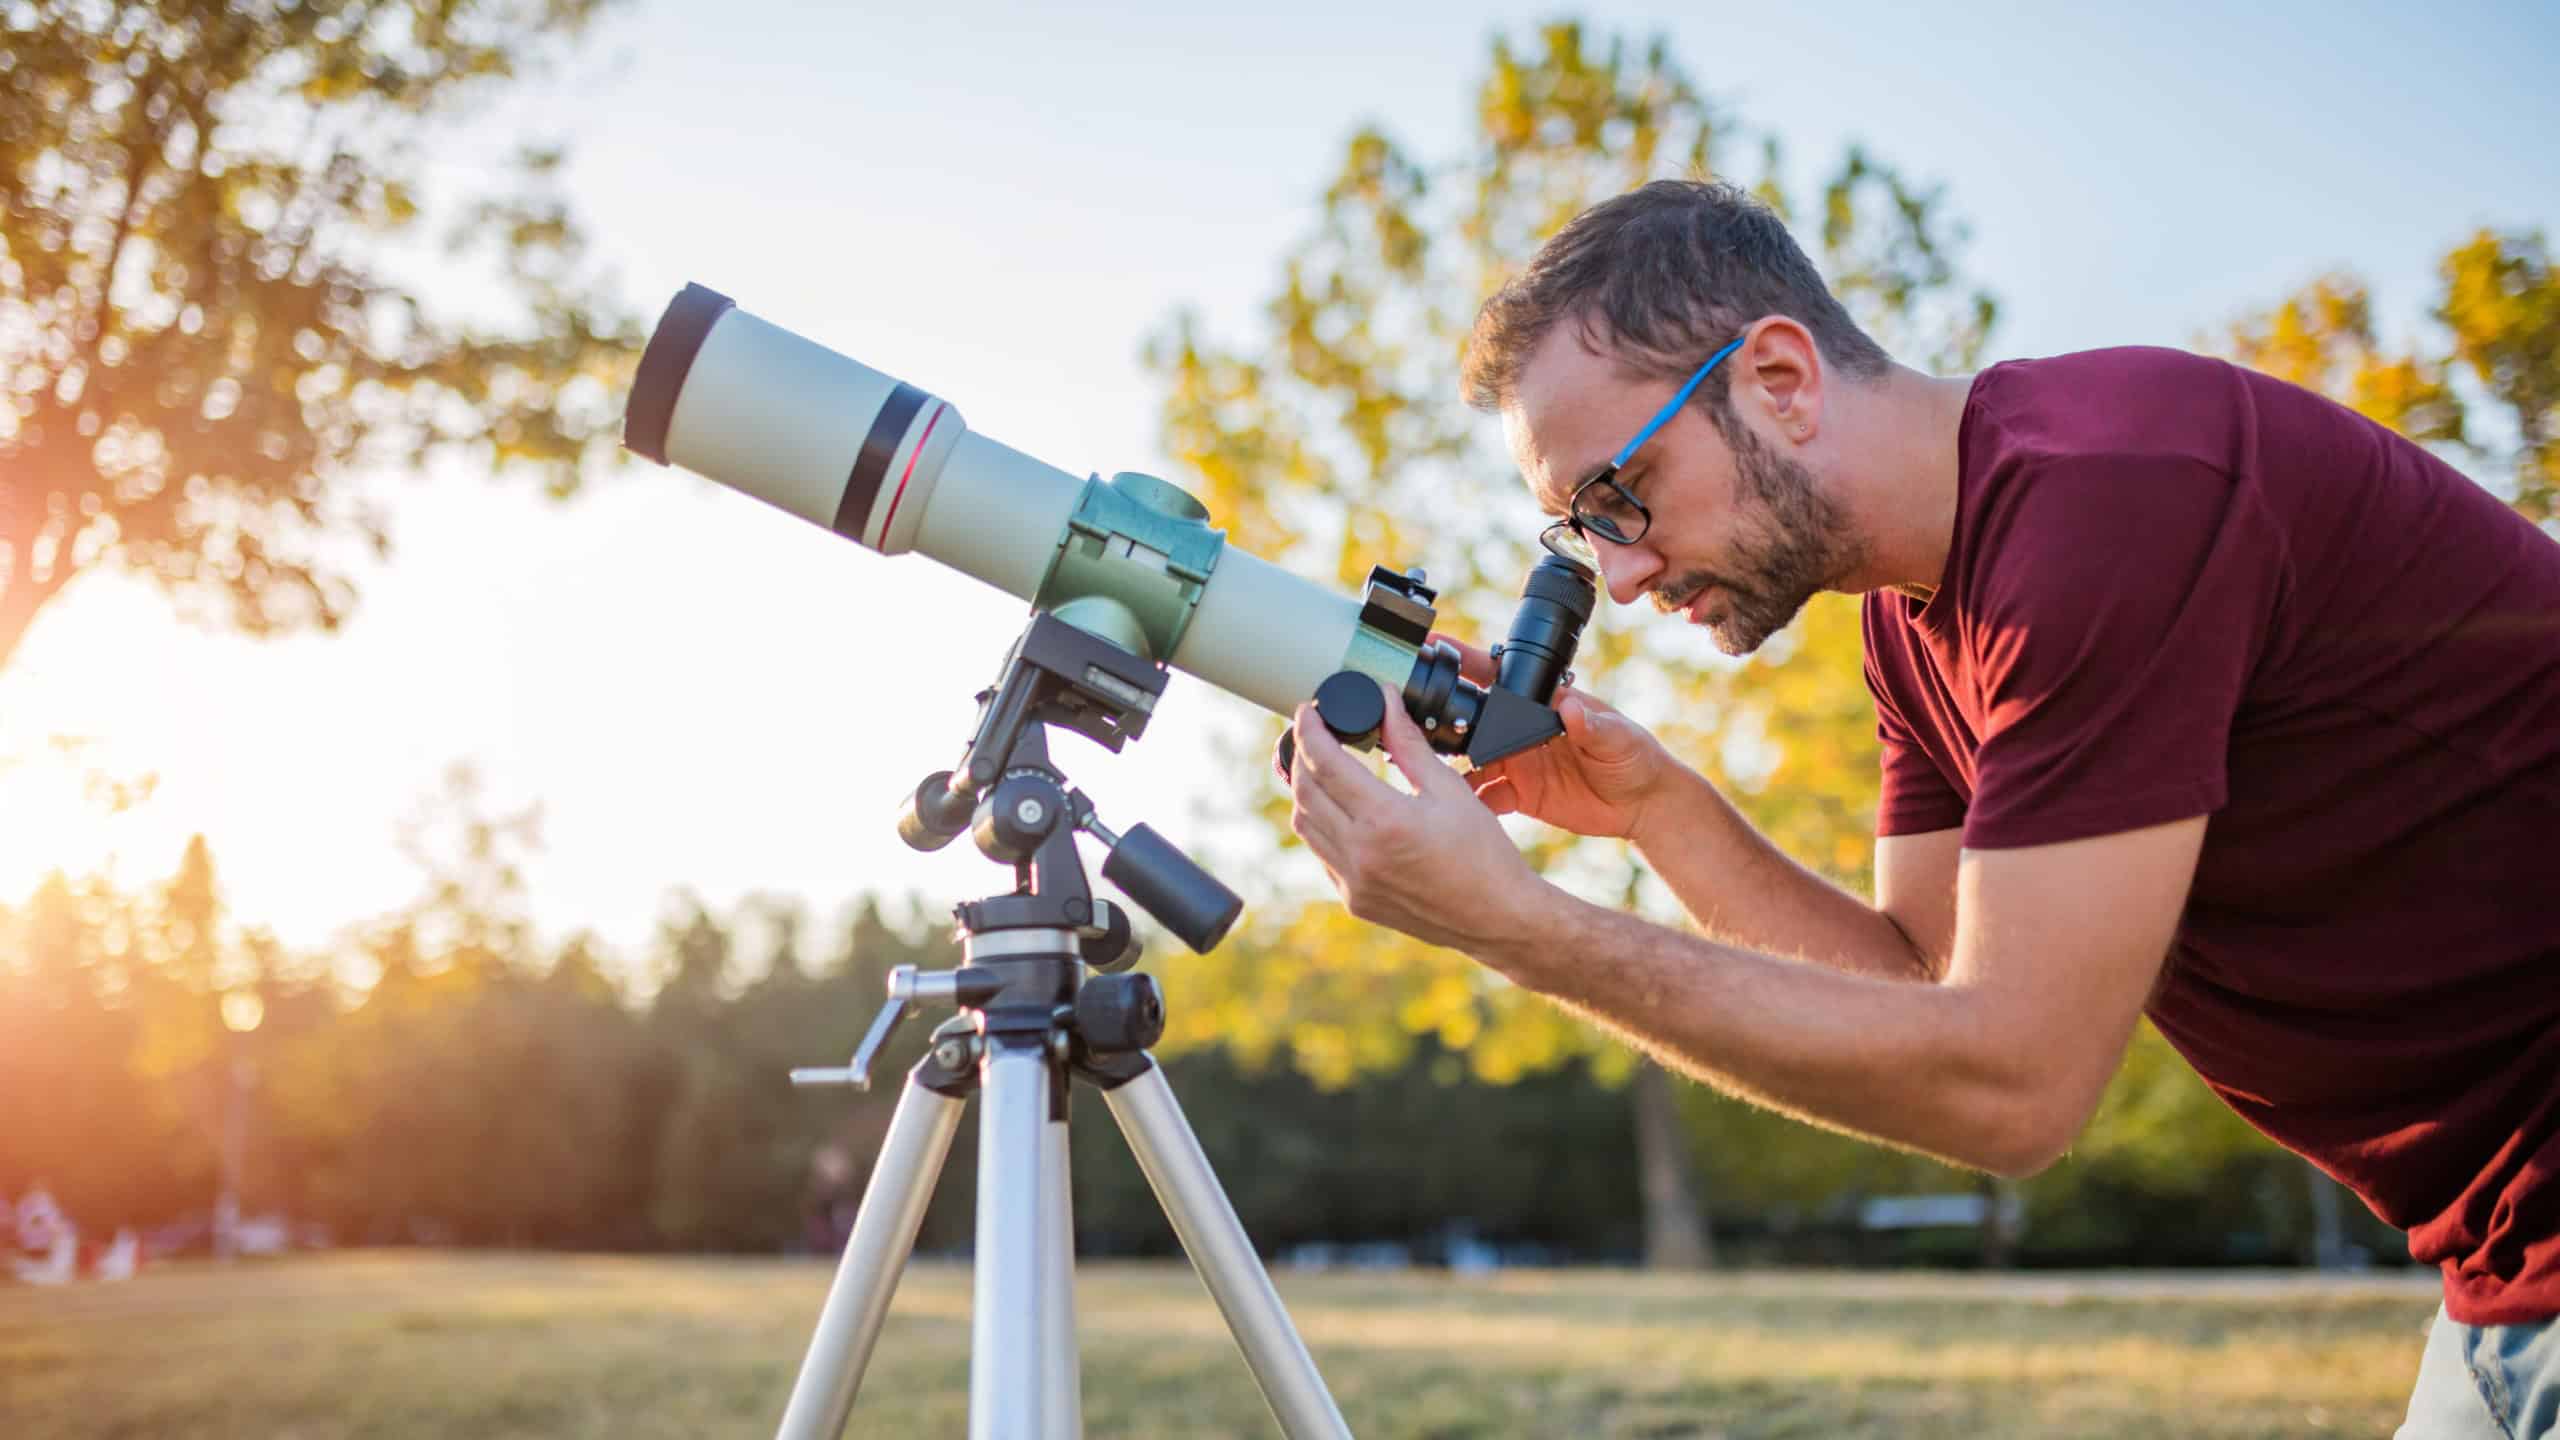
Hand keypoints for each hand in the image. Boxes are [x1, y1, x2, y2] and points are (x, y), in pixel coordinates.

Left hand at [1288, 680, 1551, 955]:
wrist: (1497, 918)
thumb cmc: (1483, 853)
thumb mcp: (1449, 789)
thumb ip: (1408, 743)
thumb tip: (1386, 702)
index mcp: (1385, 821)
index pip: (1324, 763)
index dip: (1309, 730)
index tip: (1307, 710)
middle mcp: (1360, 854)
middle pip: (1304, 792)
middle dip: (1301, 755)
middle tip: (1312, 733)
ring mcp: (1353, 882)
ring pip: (1304, 825)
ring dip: (1306, 791)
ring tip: (1322, 767)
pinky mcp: (1354, 900)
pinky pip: (1322, 854)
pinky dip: (1321, 825)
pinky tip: (1341, 810)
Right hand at [1434, 633, 1674, 841]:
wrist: (1641, 804)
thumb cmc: (1634, 756)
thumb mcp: (1618, 735)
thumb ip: (1592, 724)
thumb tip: (1569, 707)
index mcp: (1541, 703)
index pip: (1496, 676)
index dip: (1462, 661)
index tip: (1433, 648)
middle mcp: (1521, 729)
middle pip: (1472, 718)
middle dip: (1443, 718)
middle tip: (1416, 723)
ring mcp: (1517, 762)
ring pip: (1470, 760)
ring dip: (1450, 765)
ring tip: (1428, 771)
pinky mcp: (1519, 795)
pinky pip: (1486, 797)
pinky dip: (1471, 802)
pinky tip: (1463, 808)